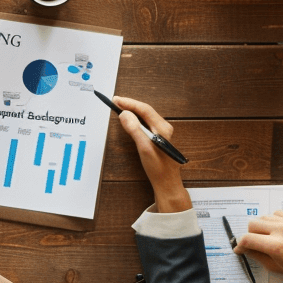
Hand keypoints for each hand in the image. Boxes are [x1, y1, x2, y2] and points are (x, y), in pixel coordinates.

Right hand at [112, 96, 188, 212]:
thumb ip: (135, 130)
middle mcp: (164, 128)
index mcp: (162, 128)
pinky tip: (130, 120)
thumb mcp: (144, 148)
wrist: (167, 182)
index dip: (129, 103)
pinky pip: (146, 123)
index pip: (144, 109)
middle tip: (116, 102)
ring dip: (132, 111)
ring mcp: (162, 132)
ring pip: (145, 116)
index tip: (117, 100)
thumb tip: (125, 115)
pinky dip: (136, 119)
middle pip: (145, 110)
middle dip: (130, 104)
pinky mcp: (158, 137)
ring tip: (120, 107)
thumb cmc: (158, 168)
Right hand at [234, 211, 282, 282]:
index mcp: (276, 247)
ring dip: (260, 228)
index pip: (247, 239)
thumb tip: (246, 250)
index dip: (240, 245)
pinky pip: (276, 213)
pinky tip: (276, 230)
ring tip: (266, 237)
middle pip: (252, 224)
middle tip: (254, 244)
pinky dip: (272, 221)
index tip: (240, 249)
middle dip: (250, 235)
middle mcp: (281, 231)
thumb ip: (258, 257)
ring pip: (263, 217)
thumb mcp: (277, 268)